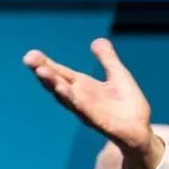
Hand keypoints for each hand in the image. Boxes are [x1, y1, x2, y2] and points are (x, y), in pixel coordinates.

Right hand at [23, 39, 163, 168]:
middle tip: (29, 59)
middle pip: (57, 83)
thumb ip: (108, 59)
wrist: (140, 128)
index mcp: (82, 86)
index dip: (46, 64)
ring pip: (66, 97)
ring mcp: (87, 110)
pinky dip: (73, 100)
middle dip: (43, 71)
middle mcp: (79, 98)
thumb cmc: (128, 104)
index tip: (31, 54)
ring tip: (42, 72)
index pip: (60, 73)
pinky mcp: (99, 121)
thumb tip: (97, 40)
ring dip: (54, 84)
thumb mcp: (119, 75)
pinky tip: (63, 90)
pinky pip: (83, 110)